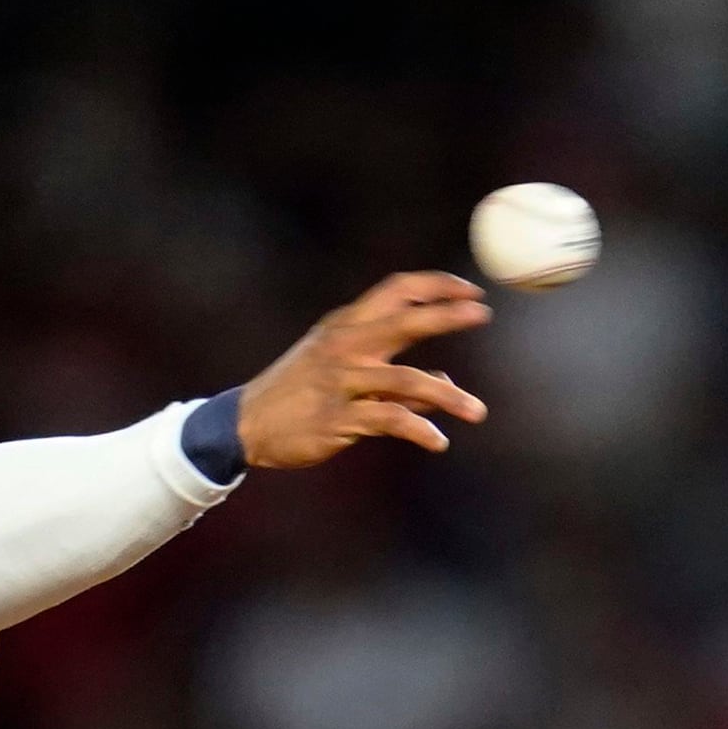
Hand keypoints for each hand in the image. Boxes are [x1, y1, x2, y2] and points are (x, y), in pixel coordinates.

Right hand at [234, 272, 492, 467]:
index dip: (437, 286)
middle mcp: (345, 346)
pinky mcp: (338, 418)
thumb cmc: (298, 395)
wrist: (245, 424)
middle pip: (405, 320)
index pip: (397, 290)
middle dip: (447, 315)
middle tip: (482, 314)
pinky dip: (419, 431)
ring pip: (407, 380)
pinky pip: (390, 420)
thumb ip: (395, 378)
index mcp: (346, 325)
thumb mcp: (341, 372)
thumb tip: (444, 384)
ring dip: (449, 396)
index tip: (471, 291)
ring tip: (477, 411)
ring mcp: (342, 382)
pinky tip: (437, 442)